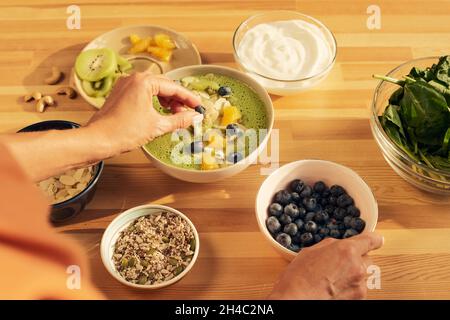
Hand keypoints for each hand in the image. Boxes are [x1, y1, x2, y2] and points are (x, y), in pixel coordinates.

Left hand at [87, 72, 201, 155]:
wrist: (98, 140)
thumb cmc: (125, 132)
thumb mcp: (157, 126)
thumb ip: (179, 119)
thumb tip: (194, 117)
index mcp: (144, 82)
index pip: (174, 87)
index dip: (189, 98)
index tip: (199, 106)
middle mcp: (134, 78)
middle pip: (164, 85)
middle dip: (178, 99)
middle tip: (188, 112)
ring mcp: (125, 84)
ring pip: (153, 88)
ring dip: (166, 100)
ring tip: (175, 114)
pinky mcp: (120, 93)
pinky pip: (143, 92)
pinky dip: (154, 101)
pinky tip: (160, 112)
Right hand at [268, 232, 382, 299]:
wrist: (297, 298)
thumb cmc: (299, 276)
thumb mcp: (312, 251)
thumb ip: (331, 246)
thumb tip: (338, 246)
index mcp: (347, 250)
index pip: (371, 240)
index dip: (373, 239)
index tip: (376, 240)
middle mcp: (358, 266)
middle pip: (368, 258)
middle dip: (357, 259)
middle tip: (340, 264)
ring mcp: (360, 285)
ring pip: (364, 275)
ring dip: (354, 274)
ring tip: (334, 279)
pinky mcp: (359, 299)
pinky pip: (359, 288)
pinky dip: (351, 287)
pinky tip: (335, 288)